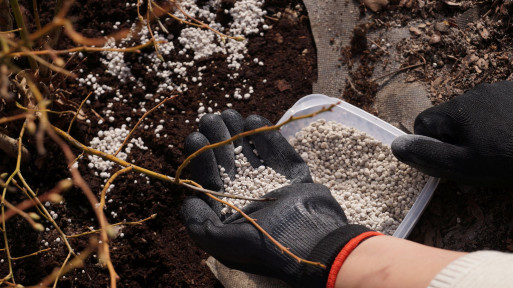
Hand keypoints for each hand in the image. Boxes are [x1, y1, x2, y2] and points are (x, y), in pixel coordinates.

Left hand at [182, 110, 377, 286]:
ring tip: (228, 114)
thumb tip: (187, 201)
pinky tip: (252, 120)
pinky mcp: (293, 175)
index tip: (196, 137)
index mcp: (231, 213)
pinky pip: (278, 152)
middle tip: (211, 119)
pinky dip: (266, 136)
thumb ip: (201, 227)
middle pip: (228, 163)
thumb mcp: (227, 244)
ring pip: (251, 154)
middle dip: (218, 140)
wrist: (315, 243)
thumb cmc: (268, 247)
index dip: (201, 158)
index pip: (210, 181)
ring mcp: (272, 184)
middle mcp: (248, 197)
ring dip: (238, 134)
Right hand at [392, 81, 512, 184]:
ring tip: (501, 149)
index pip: (423, 123)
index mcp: (457, 109)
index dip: (429, 145)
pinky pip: (496, 108)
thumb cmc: (510, 159)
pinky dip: (499, 123)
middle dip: (455, 139)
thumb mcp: (465, 165)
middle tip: (478, 160)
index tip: (450, 160)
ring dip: (477, 131)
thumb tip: (395, 146)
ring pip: (473, 114)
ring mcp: (500, 89)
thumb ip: (427, 155)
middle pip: (448, 118)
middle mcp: (475, 92)